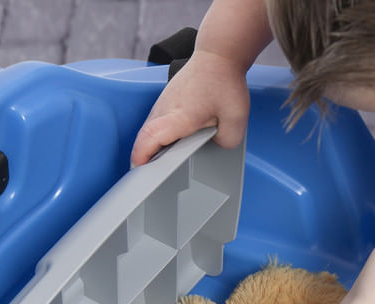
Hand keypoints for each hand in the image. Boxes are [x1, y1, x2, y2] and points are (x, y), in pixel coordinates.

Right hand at [130, 49, 250, 165]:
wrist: (218, 55)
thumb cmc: (225, 82)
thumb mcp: (236, 120)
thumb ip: (226, 142)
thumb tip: (216, 146)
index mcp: (180, 116)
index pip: (151, 138)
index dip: (142, 155)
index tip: (139, 169)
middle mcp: (166, 109)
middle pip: (144, 137)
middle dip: (142, 157)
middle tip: (147, 177)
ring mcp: (162, 103)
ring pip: (147, 130)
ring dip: (148, 146)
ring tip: (155, 165)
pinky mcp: (164, 101)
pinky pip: (153, 123)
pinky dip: (154, 136)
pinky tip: (164, 146)